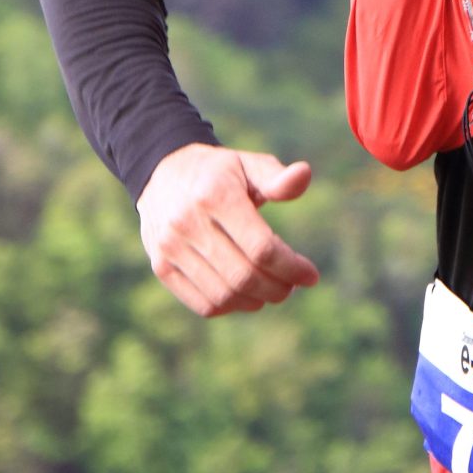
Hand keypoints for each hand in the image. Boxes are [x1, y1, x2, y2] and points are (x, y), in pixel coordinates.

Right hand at [136, 145, 319, 317]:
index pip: (261, 248)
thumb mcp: (247, 164)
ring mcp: (170, 247)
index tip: (311, 275)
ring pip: (224, 295)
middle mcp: (188, 222)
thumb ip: (276, 177)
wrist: (161, 172)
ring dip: (256, 301)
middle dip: (278, 288)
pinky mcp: (161, 266)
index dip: (291, 268)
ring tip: (272, 290)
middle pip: (244, 276)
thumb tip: (305, 174)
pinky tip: (246, 296)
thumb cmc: (218, 173)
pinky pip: (202, 304)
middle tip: (292, 286)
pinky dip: (231, 307)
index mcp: (214, 194)